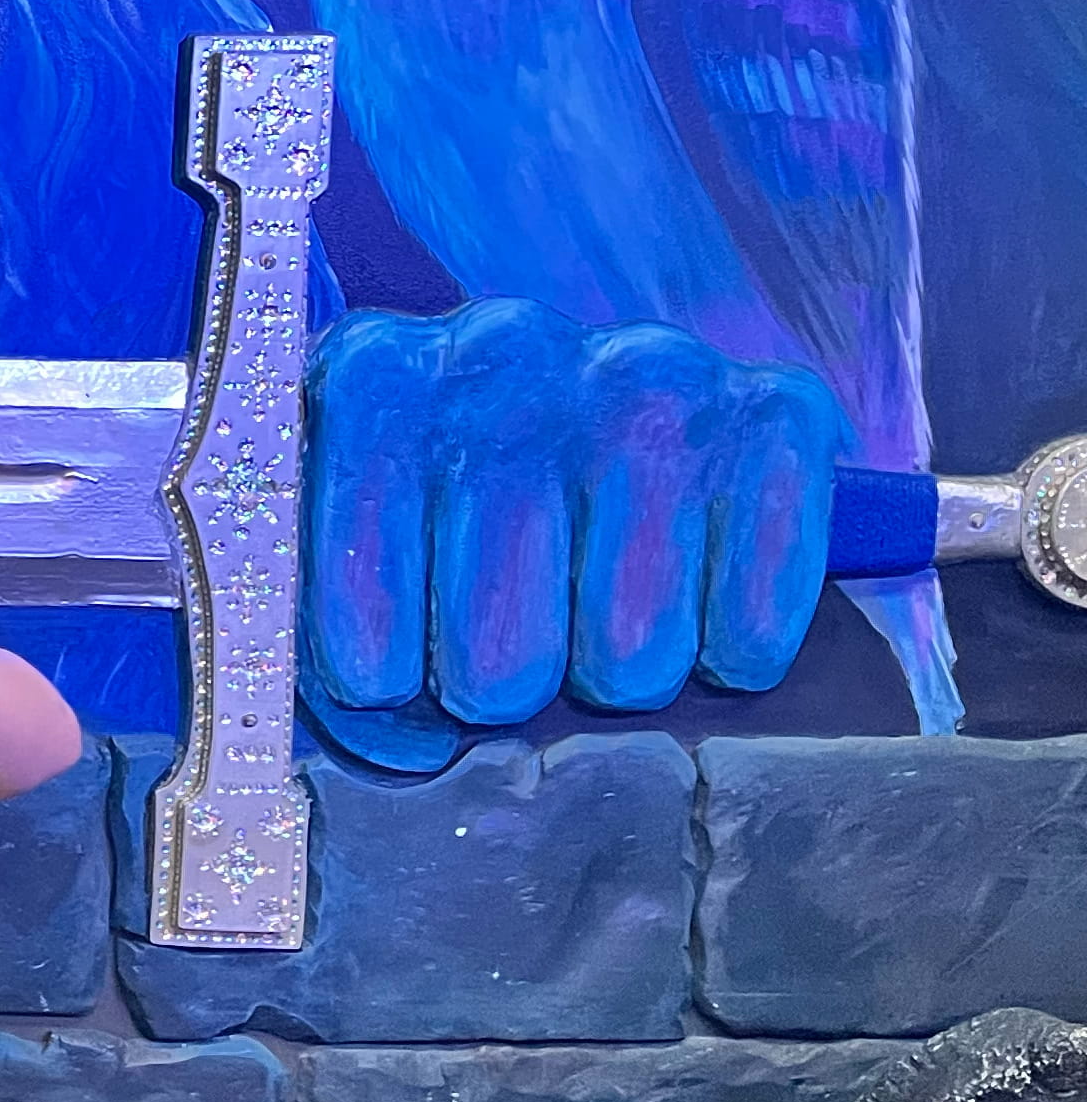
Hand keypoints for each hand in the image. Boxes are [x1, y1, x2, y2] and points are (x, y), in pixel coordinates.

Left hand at [305, 301, 844, 773]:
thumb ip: (328, 645)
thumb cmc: (425, 499)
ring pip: (629, 661)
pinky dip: (727, 656)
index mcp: (373, 382)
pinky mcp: (773, 412)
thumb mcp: (333, 543)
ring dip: (609, 676)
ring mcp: (647, 376)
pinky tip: (690, 604)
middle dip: (498, 687)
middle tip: (502, 650)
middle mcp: (508, 352)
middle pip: (501, 665)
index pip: (363, 622)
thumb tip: (404, 750)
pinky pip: (753, 631)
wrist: (569, 391)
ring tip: (588, 620)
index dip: (378, 683)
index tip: (388, 678)